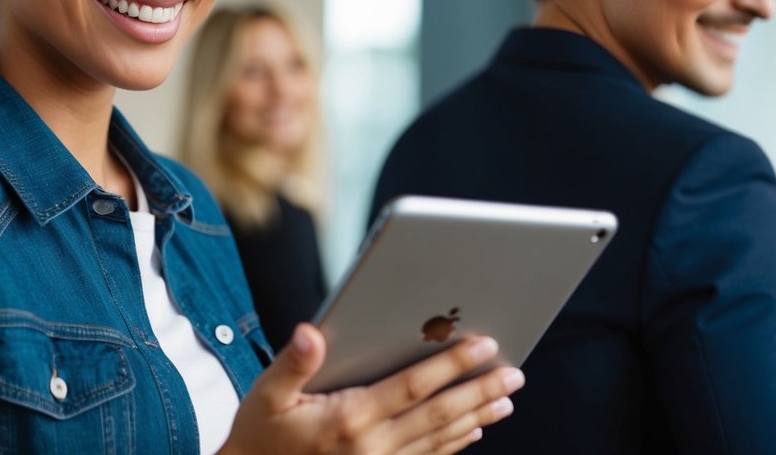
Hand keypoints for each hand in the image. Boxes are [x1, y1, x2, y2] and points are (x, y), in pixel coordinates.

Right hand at [220, 324, 522, 454]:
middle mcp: (372, 445)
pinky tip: (474, 431)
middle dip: (479, 391)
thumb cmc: (260, 435)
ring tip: (506, 399)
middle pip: (439, 414)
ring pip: (440, 439)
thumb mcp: (266, 395)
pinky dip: (455, 443)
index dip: (451, 365)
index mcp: (349, 418)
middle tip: (514, 374)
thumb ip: (293, 362)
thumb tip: (312, 332)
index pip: (413, 386)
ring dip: (476, 417)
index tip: (483, 345)